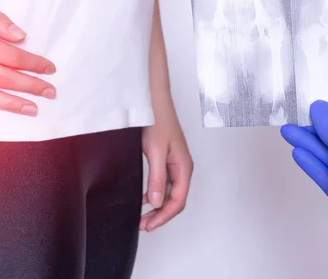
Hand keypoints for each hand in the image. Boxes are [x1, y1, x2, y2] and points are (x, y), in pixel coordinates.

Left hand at [140, 110, 192, 231]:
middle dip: (161, 215)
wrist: (154, 102)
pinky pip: (164, 183)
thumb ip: (157, 178)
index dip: (164, 216)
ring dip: (158, 206)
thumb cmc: (158, 120)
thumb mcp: (156, 151)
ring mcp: (175, 163)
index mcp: (184, 167)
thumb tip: (158, 202)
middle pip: (175, 199)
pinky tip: (144, 198)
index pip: (177, 200)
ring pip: (170, 192)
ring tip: (143, 216)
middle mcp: (182, 167)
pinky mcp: (167, 159)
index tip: (149, 225)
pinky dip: (155, 193)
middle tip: (144, 225)